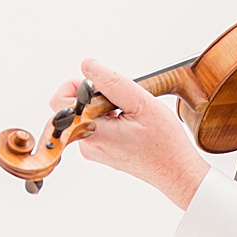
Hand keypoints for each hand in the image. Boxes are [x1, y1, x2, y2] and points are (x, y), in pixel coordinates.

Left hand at [54, 59, 207, 207]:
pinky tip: (130, 121)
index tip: (101, 86)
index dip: (77, 85)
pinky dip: (111, 117)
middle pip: (75, 105)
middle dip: (96, 94)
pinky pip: (97, 125)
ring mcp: (93, 150)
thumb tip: (87, 65)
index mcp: (92, 132)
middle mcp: (87, 144)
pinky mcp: (102, 152)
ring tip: (130, 112)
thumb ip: (111, 82)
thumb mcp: (141, 103)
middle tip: (122, 99)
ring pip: (88, 114)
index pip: (60, 101)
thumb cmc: (164, 143)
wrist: (176, 172)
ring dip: (106, 105)